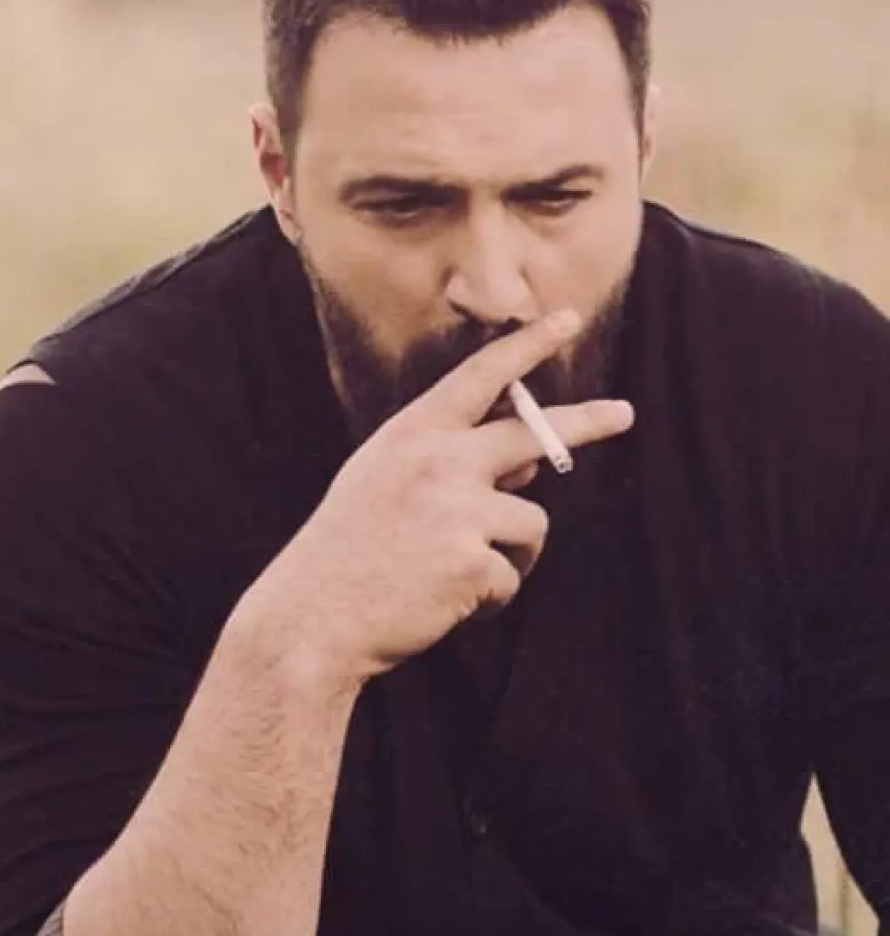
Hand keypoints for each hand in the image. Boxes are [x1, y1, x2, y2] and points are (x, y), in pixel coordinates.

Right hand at [245, 310, 634, 686]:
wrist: (312, 616)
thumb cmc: (347, 549)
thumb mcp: (384, 483)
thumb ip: (448, 464)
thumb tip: (528, 468)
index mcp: (412, 435)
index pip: (479, 378)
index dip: (525, 346)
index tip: (564, 318)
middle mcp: (439, 461)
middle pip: (535, 434)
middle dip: (587, 420)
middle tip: (623, 413)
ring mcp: (457, 510)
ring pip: (530, 523)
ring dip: (510, 552)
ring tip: (456, 574)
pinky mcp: (473, 563)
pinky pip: (511, 577)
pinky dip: (489, 597)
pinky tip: (445, 602)